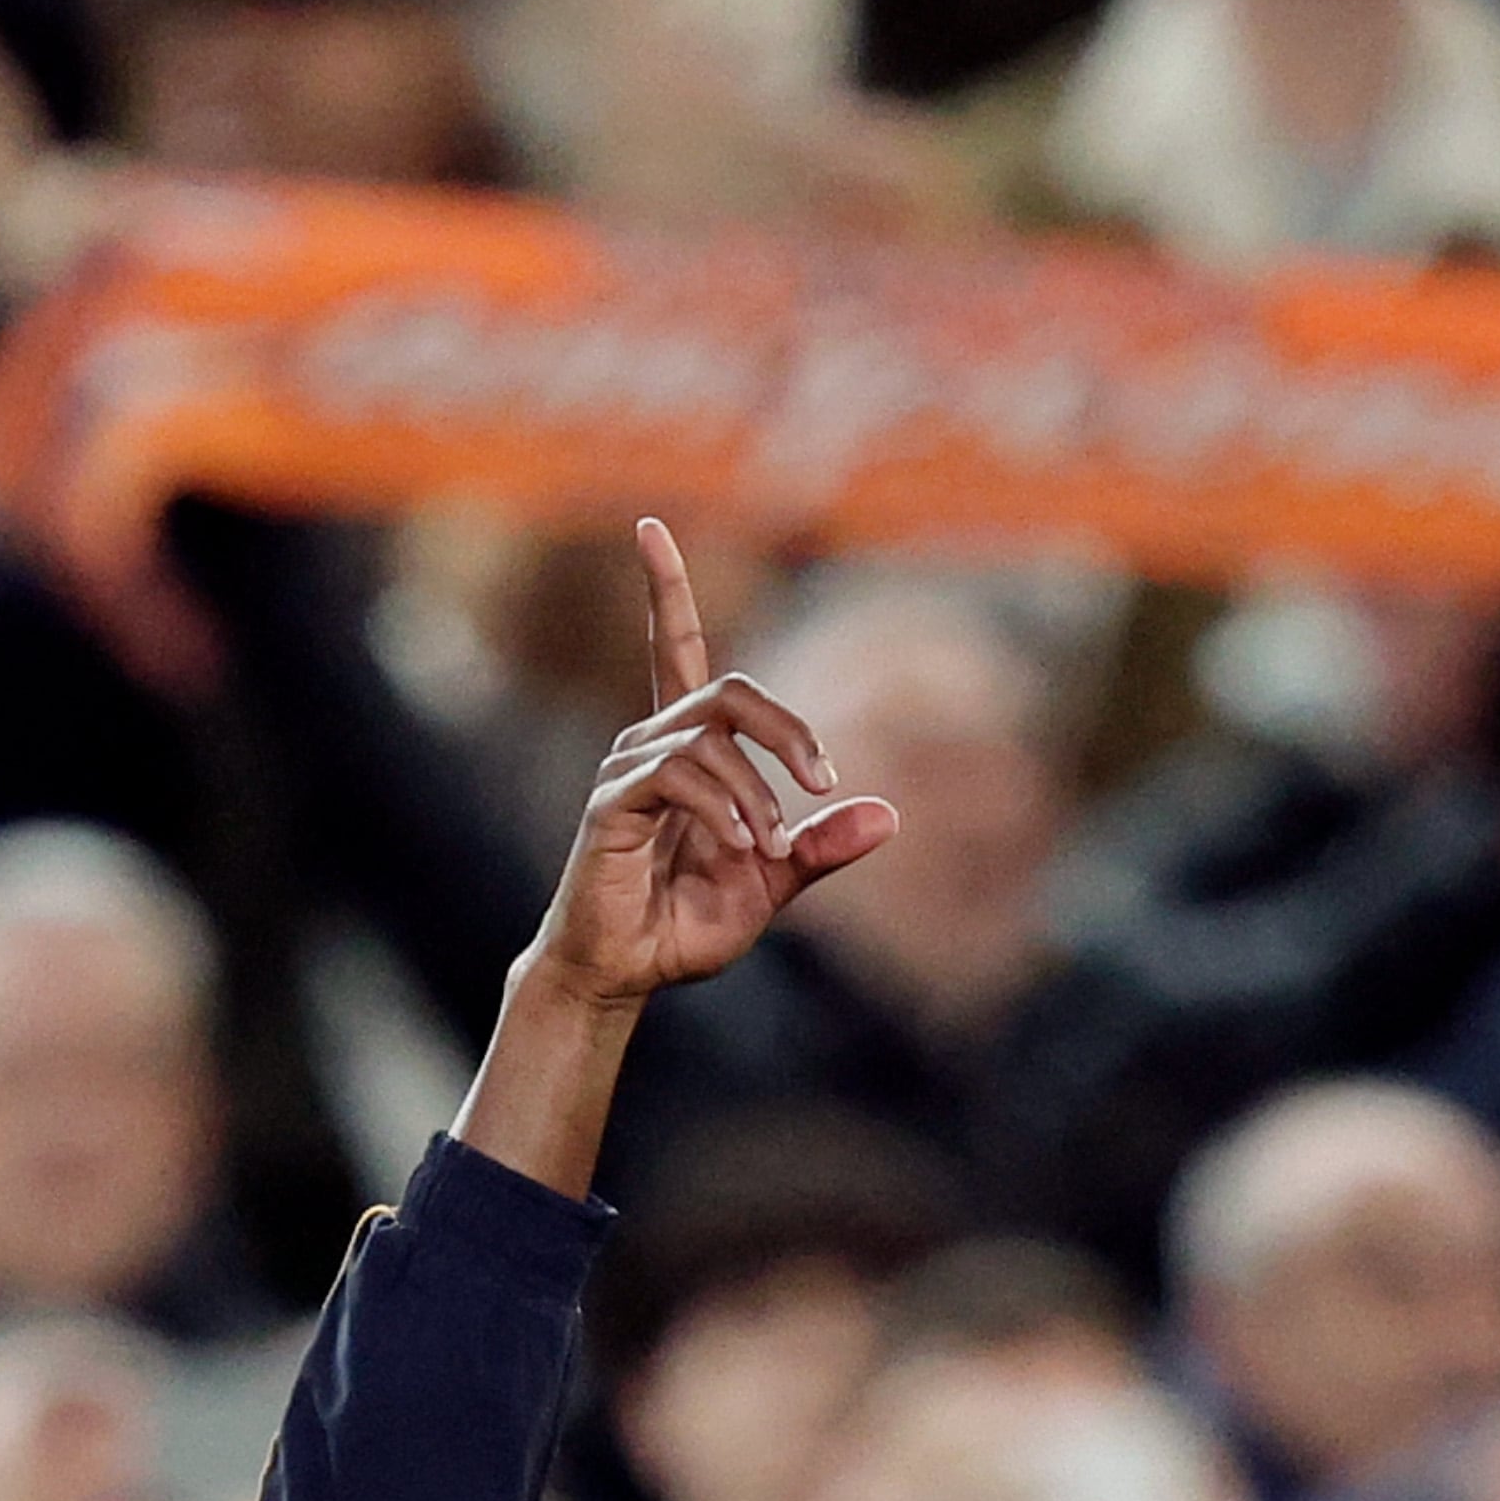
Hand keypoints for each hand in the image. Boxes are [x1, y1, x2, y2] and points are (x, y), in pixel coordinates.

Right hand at [527, 519, 895, 1008]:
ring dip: (757, 793)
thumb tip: (889, 814)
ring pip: (711, 735)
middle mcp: (647, 744)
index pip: (671, 648)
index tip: (647, 525)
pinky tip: (736, 849)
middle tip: (822, 783)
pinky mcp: (610, 805)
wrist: (623, 975)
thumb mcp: (772, 884)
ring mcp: (624, 771)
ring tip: (764, 851)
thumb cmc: (683, 925)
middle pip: (730, 688)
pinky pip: (679, 775)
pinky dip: (724, 811)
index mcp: (682, 747)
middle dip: (789, 729)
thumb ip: (820, 846)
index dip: (662, 588)